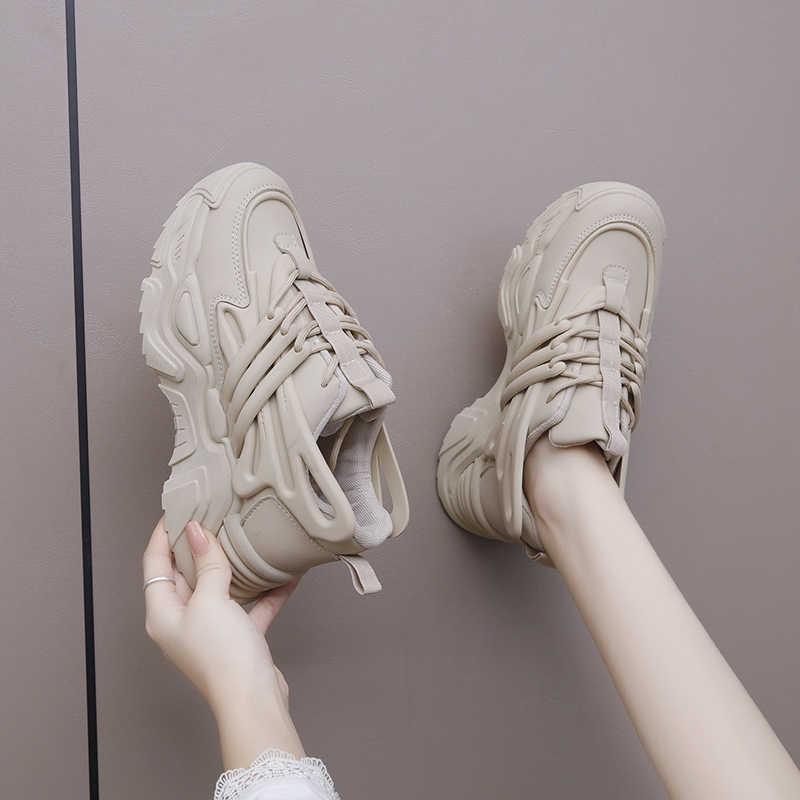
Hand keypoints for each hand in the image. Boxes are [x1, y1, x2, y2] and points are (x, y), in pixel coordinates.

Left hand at [143, 517, 304, 766]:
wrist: (253, 699)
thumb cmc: (222, 655)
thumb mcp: (211, 600)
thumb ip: (207, 563)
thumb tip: (196, 531)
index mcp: (163, 613)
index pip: (155, 564)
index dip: (163, 535)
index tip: (177, 510)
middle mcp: (182, 621)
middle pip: (187, 573)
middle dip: (201, 545)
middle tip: (214, 516)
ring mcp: (210, 630)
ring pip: (220, 588)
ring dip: (235, 566)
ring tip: (246, 538)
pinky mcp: (237, 638)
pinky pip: (250, 606)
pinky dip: (265, 592)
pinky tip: (285, 575)